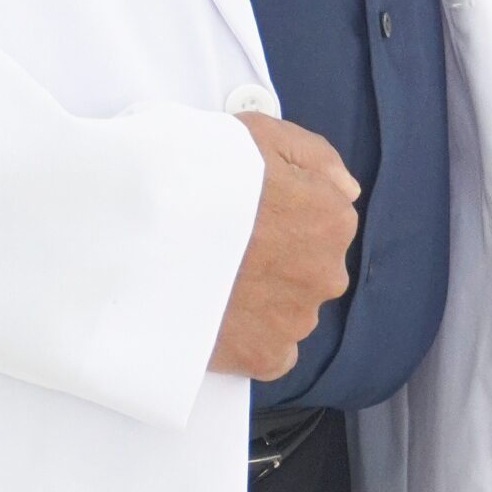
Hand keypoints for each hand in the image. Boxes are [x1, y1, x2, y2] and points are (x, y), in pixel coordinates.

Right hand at [206, 113, 360, 378]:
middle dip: (280, 257)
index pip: (325, 217)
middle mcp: (326, 274)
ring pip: (290, 307)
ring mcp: (296, 320)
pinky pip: (270, 348)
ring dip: (264, 296)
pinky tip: (220, 311)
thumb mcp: (262, 135)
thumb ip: (317, 158)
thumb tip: (346, 190)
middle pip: (310, 265)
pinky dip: (251, 336)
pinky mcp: (265, 356)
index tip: (252, 209)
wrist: (146, 230)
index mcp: (331, 218)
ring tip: (216, 275)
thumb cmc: (201, 174)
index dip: (286, 210)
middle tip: (231, 244)